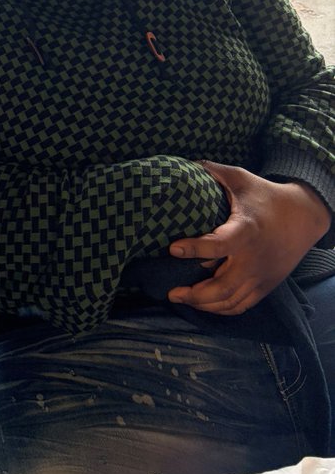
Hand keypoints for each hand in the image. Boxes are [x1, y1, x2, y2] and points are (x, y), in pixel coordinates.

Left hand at [166, 162, 330, 314]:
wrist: (303, 217)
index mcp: (246, 230)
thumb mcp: (239, 177)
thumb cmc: (266, 195)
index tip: (172, 248)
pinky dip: (221, 310)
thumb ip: (211, 170)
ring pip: (230, 301)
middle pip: (223, 287)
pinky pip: (242, 306)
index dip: (195, 249)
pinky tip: (203, 304)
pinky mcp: (265, 286)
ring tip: (182, 298)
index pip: (220, 245)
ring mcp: (261, 276)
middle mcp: (254, 259)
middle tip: (170, 291)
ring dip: (204, 304)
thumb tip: (183, 164)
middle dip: (194, 294)